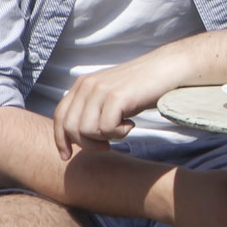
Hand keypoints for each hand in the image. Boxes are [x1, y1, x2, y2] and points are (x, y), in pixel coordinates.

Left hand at [49, 61, 172, 154]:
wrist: (167, 70)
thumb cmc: (141, 88)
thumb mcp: (109, 96)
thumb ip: (91, 109)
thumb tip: (75, 137)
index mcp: (82, 84)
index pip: (60, 116)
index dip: (60, 140)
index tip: (67, 156)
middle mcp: (87, 85)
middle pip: (70, 127)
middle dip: (86, 144)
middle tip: (107, 146)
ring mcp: (100, 90)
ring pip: (86, 131)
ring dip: (105, 138)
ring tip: (122, 129)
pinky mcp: (116, 96)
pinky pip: (106, 129)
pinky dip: (120, 134)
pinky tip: (131, 124)